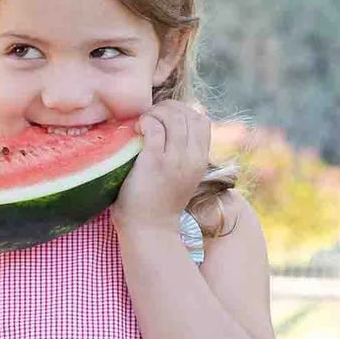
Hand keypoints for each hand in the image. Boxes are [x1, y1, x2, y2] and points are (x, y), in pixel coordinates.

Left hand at [111, 102, 212, 232]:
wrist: (148, 230)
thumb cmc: (160, 204)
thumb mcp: (183, 178)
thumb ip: (184, 155)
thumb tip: (177, 128)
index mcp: (200, 161)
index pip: (202, 120)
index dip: (184, 111)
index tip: (166, 117)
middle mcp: (191, 159)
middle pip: (188, 114)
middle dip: (168, 108)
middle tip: (151, 117)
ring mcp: (173, 160)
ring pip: (172, 116)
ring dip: (155, 112)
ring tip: (143, 123)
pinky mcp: (154, 162)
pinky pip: (153, 127)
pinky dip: (144, 121)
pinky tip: (136, 130)